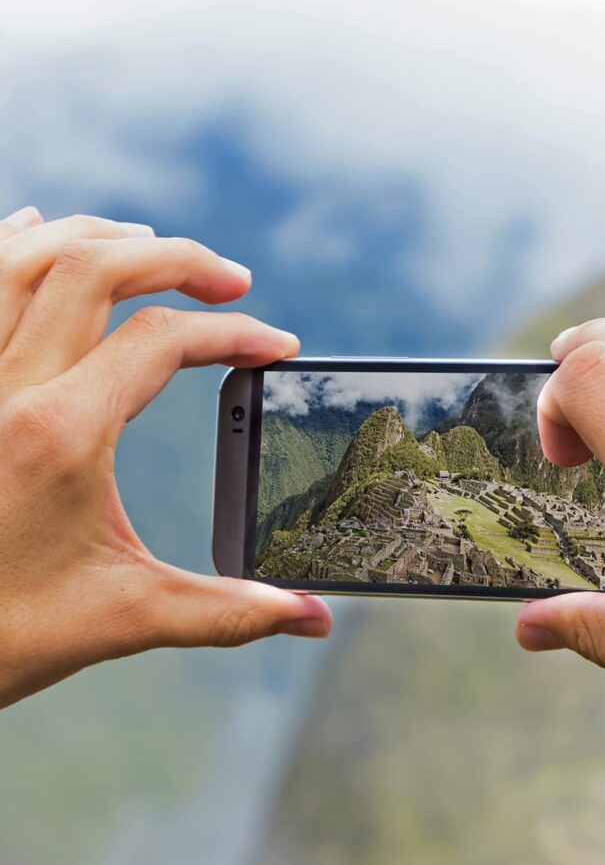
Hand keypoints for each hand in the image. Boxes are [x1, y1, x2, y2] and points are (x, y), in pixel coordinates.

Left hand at [0, 206, 330, 707]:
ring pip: (25, 255)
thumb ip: (227, 611)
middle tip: (233, 281)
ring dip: (100, 237)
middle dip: (177, 258)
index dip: (234, 336)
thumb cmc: (3, 634)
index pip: (161, 342)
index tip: (276, 349)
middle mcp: (4, 385)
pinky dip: (15, 242)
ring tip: (154, 245)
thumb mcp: (124, 617)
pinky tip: (40, 230)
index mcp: (58, 432)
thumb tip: (313, 617)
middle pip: (95, 266)